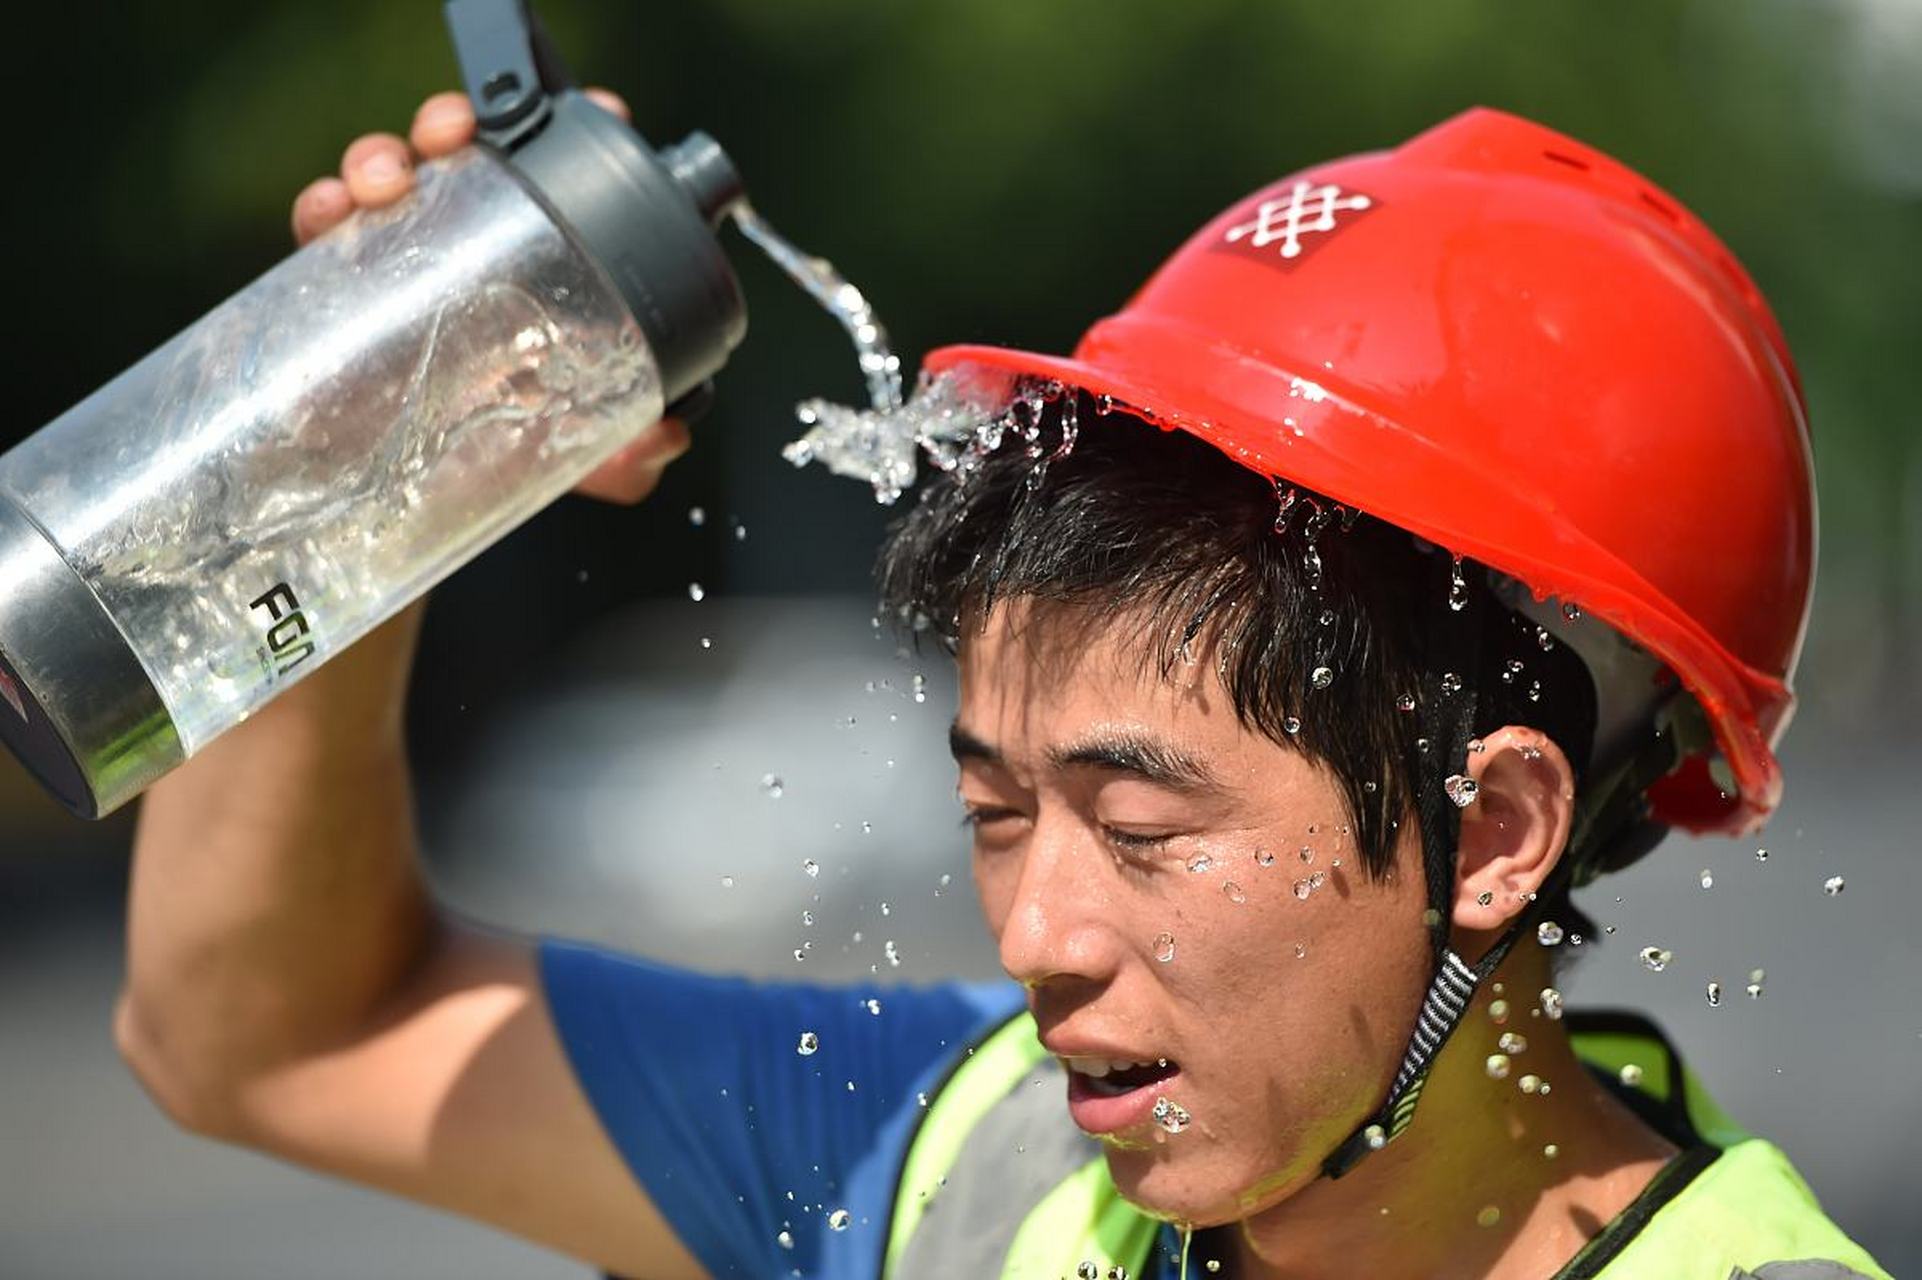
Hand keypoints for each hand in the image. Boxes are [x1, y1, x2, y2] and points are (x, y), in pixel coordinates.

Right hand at [289, 89, 690, 505]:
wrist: (423, 506)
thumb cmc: (510, 456)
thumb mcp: (579, 455)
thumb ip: (627, 456)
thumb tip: (665, 434)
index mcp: (536, 271)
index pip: (559, 187)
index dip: (582, 141)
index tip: (604, 116)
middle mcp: (470, 251)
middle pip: (467, 160)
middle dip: (457, 125)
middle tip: (457, 134)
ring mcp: (405, 260)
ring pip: (390, 178)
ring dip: (382, 158)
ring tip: (386, 181)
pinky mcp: (341, 284)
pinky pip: (324, 229)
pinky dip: (321, 206)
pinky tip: (331, 212)